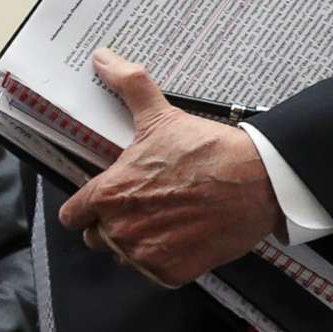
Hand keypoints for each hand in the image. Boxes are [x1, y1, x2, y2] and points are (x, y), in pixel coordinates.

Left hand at [57, 48, 280, 285]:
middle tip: (140, 208)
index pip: (73, 216)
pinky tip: (181, 239)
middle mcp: (120, 229)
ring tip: (162, 222)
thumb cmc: (207, 150)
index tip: (102, 201)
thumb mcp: (161, 116)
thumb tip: (101, 57)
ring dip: (136, 245)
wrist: (259, 182)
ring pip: (123, 257)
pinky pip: (152, 273)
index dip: (85, 208)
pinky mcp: (171, 273)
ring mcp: (145, 255)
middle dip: (111, 225)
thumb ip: (127, 87)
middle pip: (96, 238)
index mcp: (109, 194)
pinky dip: (164, 261)